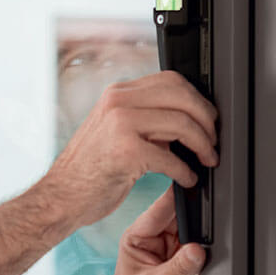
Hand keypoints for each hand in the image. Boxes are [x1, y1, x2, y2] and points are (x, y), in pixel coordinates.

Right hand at [43, 70, 217, 227]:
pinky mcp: (125, 151)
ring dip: (203, 144)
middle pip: (182, 96)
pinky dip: (186, 171)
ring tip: (206, 160)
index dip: (197, 99)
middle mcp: (117, 101)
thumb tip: (186, 123)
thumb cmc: (89, 168)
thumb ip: (144, 119)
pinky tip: (186, 179)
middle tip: (213, 140)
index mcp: (117, 94)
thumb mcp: (114, 130)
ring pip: (181, 122)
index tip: (207, 119)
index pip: (171, 80)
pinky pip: (171, 157)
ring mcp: (120, 123)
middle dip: (207, 120)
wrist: (61, 195)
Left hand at [107, 187, 203, 274]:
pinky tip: (209, 263)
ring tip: (203, 253)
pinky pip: (206, 259)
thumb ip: (177, 267)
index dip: (174, 198)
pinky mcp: (190, 273)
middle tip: (206, 225)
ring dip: (204, 242)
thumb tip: (198, 249)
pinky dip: (212, 260)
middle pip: (182, 222)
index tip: (190, 184)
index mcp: (139, 238)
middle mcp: (157, 245)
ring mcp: (174, 258)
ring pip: (196, 239)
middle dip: (195, 222)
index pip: (159, 211)